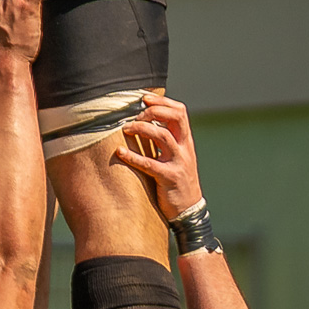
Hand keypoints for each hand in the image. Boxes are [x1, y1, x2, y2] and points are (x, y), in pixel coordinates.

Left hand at [114, 95, 203, 220]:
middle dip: (154, 111)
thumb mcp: (177, 156)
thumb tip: (145, 121)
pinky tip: (119, 152)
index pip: (180, 112)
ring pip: (163, 136)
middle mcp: (184, 149)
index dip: (162, 101)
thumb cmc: (177, 180)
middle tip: (136, 116)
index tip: (144, 98)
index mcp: (185, 141)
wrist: (189, 210)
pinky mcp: (169, 178)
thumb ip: (167, 139)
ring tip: (125, 128)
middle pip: (175, 118)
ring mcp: (179, 163)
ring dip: (141, 128)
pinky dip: (132, 157)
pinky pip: (149, 164)